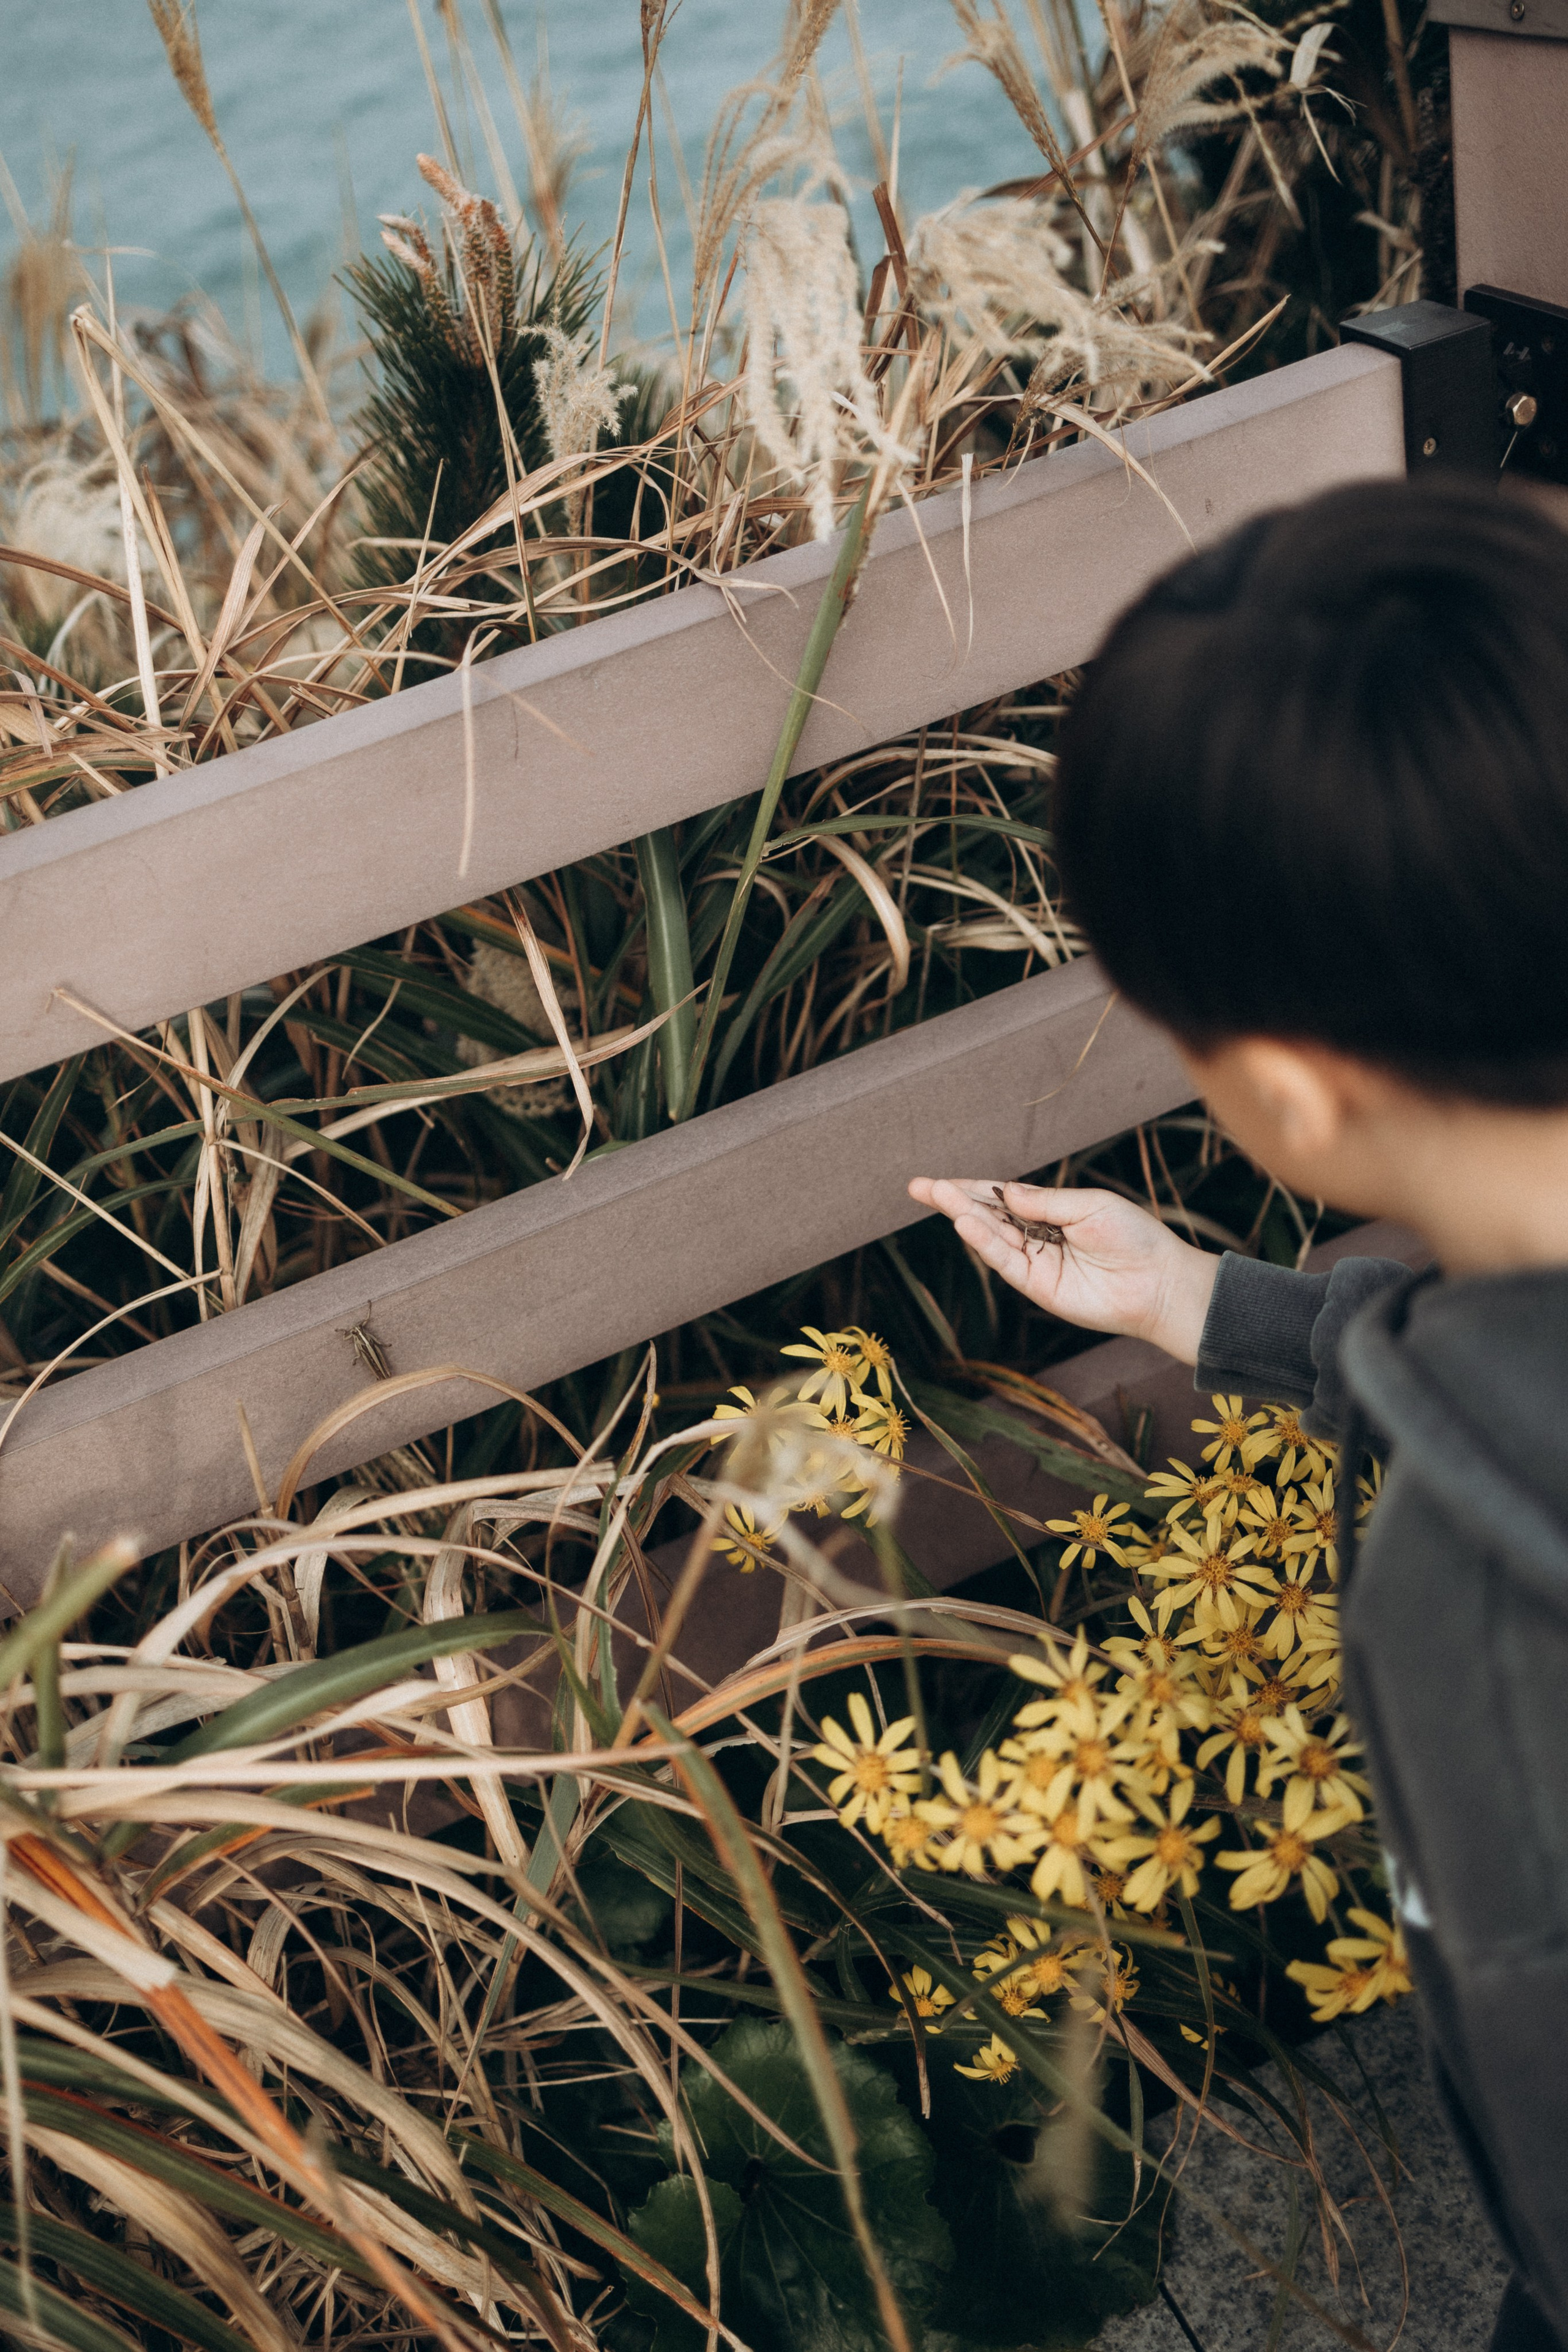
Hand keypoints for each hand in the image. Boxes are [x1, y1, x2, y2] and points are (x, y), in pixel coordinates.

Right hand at [905, 1178, 1220, 1364]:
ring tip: (938, 1195)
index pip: (1002, 1198)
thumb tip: (1005, 1192)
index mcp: (1051, 1213)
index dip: (971, 1188)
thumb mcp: (1090, 1205)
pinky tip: (965, 1224)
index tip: (938, 1180)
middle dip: (953, 1199)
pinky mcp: (1038, 1287)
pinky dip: (984, 1244)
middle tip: (918, 1186)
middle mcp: (1038, 1238)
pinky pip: (1005, 1262)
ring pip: (991, 1237)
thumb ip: (1045, 1201)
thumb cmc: (1134, 1239)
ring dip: (963, 1216)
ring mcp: (1036, 1264)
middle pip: (987, 1216)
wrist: (1159, 1283)